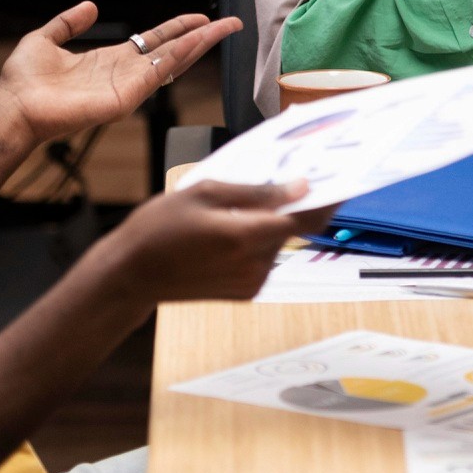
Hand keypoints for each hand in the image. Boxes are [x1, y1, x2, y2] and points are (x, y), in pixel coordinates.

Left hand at [0, 2, 239, 150]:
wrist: (13, 107)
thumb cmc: (24, 82)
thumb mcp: (45, 39)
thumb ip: (68, 22)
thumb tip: (90, 5)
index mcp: (111, 60)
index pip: (153, 42)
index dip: (177, 28)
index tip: (200, 17)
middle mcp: (125, 74)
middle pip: (173, 51)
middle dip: (202, 37)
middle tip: (230, 23)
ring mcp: (128, 87)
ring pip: (172, 61)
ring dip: (200, 44)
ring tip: (224, 28)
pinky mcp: (125, 99)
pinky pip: (157, 74)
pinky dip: (179, 56)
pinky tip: (195, 42)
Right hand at [103, 179, 333, 305]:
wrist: (132, 275)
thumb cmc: (159, 228)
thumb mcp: (205, 192)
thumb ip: (257, 191)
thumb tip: (299, 186)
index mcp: (246, 235)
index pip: (305, 217)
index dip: (327, 198)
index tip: (340, 181)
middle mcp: (255, 264)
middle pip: (293, 228)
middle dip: (293, 205)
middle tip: (284, 181)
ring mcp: (252, 282)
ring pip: (280, 242)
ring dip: (271, 223)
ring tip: (236, 210)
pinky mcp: (247, 292)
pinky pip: (266, 258)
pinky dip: (258, 241)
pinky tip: (230, 232)